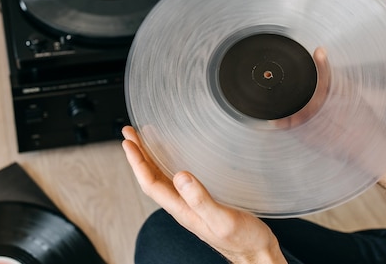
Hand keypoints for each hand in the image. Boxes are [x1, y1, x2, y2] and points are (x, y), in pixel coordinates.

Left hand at [122, 126, 287, 263]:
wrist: (256, 252)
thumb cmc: (243, 240)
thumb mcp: (223, 220)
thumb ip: (201, 200)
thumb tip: (181, 176)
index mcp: (182, 210)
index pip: (150, 183)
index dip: (137, 162)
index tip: (129, 143)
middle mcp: (181, 206)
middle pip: (151, 177)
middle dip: (138, 154)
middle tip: (130, 133)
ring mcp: (190, 204)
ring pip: (161, 177)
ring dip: (150, 157)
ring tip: (144, 138)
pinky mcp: (200, 201)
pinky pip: (175, 178)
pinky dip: (168, 162)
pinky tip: (171, 153)